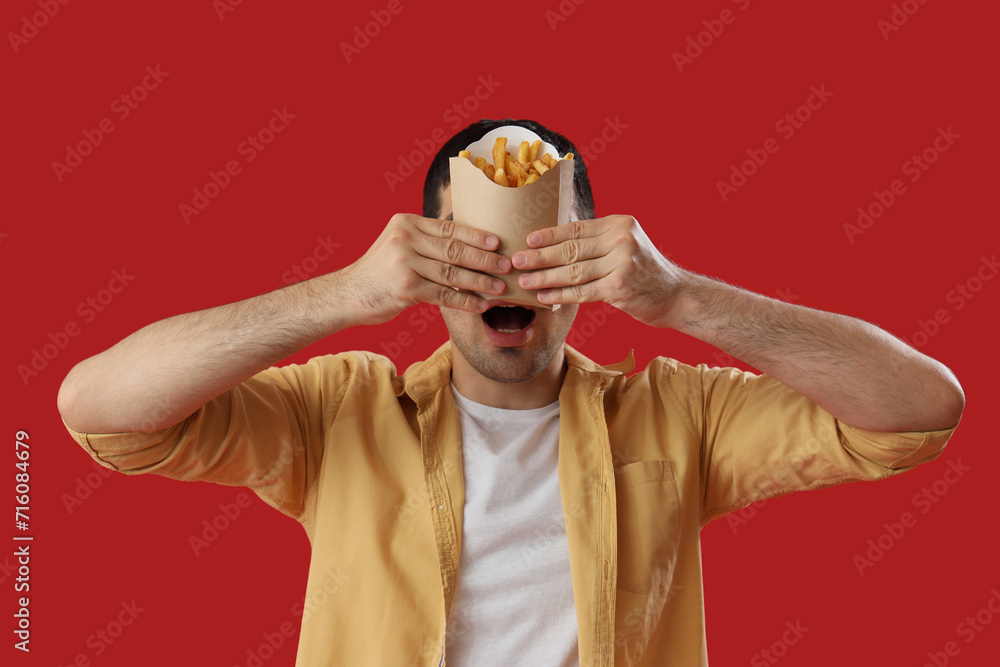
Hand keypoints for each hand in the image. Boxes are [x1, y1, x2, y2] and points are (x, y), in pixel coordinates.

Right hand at [336, 214, 510, 325]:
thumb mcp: (398, 245)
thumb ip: (426, 242)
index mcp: (406, 223)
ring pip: (452, 273)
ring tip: (499, 288)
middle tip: (506, 266)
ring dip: (479, 282)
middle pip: (454, 249)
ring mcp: (404, 262)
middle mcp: (405, 238)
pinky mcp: (405, 287)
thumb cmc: (380, 272)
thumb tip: (468, 245)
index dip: (476, 236)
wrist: (348, 295)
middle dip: (484, 259)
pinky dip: (464, 301)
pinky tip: (479, 305)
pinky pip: (443, 294)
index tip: (498, 243)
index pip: (449, 228)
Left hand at [512, 215, 686, 327]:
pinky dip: (560, 295)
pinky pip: (582, 291)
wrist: (677, 295)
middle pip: (571, 248)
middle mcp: (621, 239)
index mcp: (620, 223)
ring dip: (545, 278)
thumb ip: (598, 241)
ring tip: (524, 282)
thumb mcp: (627, 245)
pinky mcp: (620, 287)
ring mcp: (622, 263)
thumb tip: (557, 241)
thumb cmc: (645, 272)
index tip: (528, 239)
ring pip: (573, 271)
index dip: (549, 235)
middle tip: (516, 261)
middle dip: (540, 256)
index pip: (576, 228)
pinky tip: (544, 297)